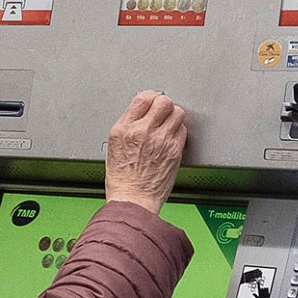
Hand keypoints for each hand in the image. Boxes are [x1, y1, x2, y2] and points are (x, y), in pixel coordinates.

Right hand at [103, 90, 188, 210]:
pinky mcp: (174, 151)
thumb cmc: (123, 178)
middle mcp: (143, 131)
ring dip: (173, 118)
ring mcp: (161, 140)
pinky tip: (171, 140)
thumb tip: (142, 111)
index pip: (143, 98)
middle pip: (164, 102)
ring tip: (168, 126)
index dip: (151, 98)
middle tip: (162, 113)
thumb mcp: (115, 145)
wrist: (133, 199)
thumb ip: (129, 125)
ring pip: (177, 113)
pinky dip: (178, 133)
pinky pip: (183, 130)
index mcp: (124, 128)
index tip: (152, 103)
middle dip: (164, 105)